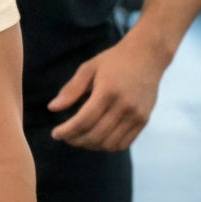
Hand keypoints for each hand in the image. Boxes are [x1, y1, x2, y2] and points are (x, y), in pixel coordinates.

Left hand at [48, 36, 166, 150]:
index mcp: (107, 91)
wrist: (148, 55)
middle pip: (95, 135)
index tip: (55, 134)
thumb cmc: (114, 60)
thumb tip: (52, 108)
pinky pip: (123, 144)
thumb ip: (71, 89)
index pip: (83, 121)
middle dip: (75, 140)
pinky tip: (97, 138)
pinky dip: (107, 146)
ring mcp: (136, 115)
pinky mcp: (144, 120)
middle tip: (65, 137)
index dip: (66, 131)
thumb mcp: (89, 68)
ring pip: (109, 144)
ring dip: (90, 146)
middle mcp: (124, 106)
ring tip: (80, 138)